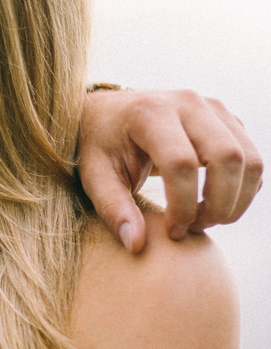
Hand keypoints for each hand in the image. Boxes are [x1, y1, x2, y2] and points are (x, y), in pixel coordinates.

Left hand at [77, 89, 262, 252]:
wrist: (112, 115)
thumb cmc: (102, 147)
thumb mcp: (95, 177)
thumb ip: (113, 209)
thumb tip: (136, 245)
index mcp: (150, 112)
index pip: (181, 163)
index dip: (182, 205)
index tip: (171, 231)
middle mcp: (187, 102)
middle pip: (227, 158)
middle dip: (218, 205)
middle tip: (193, 228)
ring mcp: (213, 108)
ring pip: (249, 160)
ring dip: (236, 201)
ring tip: (203, 220)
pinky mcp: (228, 121)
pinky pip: (252, 161)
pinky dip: (243, 191)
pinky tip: (212, 205)